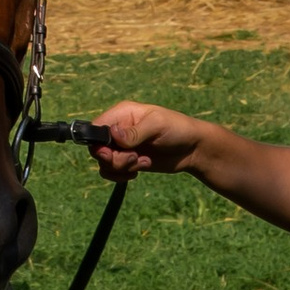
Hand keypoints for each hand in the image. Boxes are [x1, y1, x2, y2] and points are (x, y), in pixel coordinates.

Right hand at [89, 101, 204, 181]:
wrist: (193, 149)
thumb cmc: (177, 129)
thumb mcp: (157, 126)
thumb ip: (134, 132)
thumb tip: (113, 135)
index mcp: (122, 114)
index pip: (96, 127)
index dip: (98, 142)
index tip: (110, 152)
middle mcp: (119, 130)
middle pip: (97, 148)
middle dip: (113, 158)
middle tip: (134, 158)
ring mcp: (123, 147)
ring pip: (105, 163)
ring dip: (121, 167)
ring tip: (142, 162)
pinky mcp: (129, 161)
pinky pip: (113, 172)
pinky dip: (122, 175)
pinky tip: (140, 169)